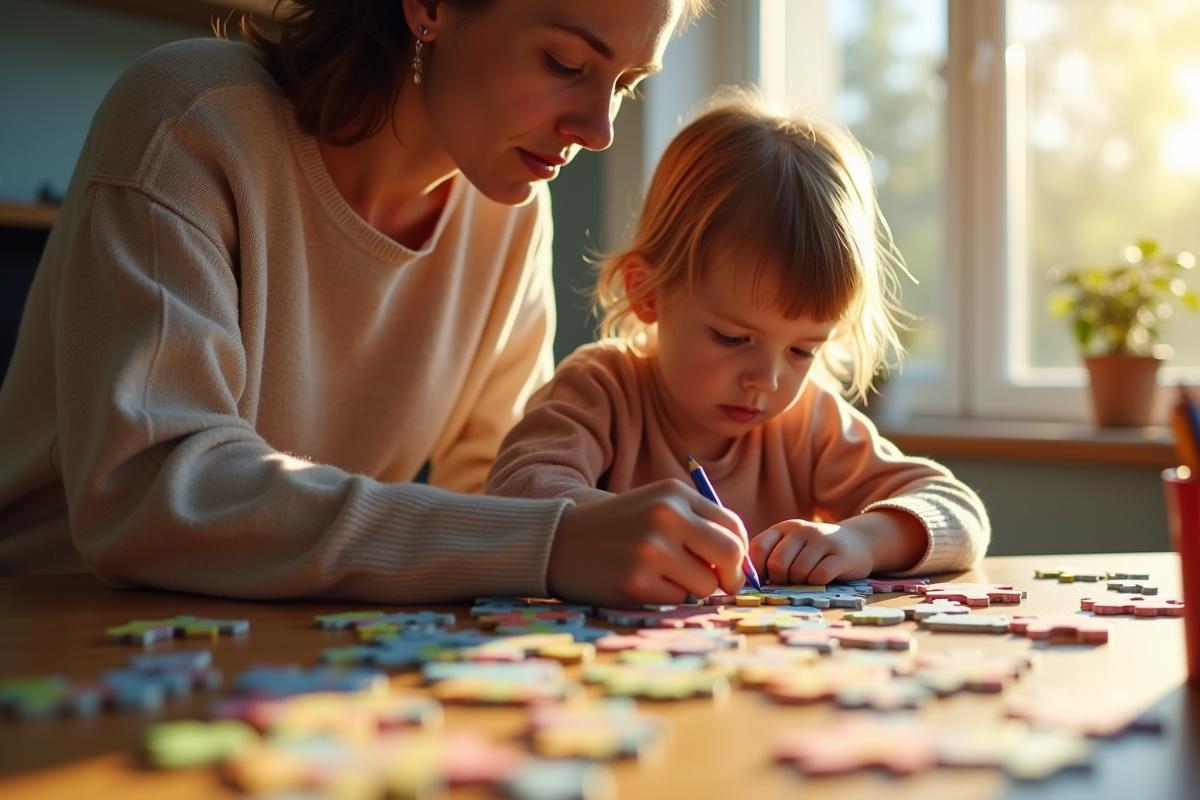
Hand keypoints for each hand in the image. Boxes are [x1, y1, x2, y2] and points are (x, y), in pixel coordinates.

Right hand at [547, 479, 747, 605]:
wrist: (558, 541)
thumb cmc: (616, 528)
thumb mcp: (656, 507)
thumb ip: (697, 526)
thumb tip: (741, 565)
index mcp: (674, 493)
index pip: (733, 525)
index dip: (739, 552)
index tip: (728, 566)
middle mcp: (666, 516)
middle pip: (730, 554)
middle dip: (731, 576)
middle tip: (719, 585)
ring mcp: (651, 549)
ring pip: (706, 584)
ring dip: (693, 588)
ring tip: (663, 577)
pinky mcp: (637, 581)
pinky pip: (677, 599)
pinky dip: (666, 597)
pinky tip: (641, 583)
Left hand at [749, 519, 873, 584]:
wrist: (857, 541)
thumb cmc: (815, 552)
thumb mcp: (792, 547)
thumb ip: (770, 558)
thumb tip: (749, 582)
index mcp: (783, 527)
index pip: (758, 548)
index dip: (757, 570)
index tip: (765, 580)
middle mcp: (801, 529)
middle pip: (777, 564)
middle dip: (781, 579)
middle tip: (791, 579)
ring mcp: (822, 540)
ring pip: (798, 573)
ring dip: (801, 582)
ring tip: (809, 576)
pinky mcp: (841, 554)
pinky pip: (819, 577)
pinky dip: (817, 583)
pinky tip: (823, 578)